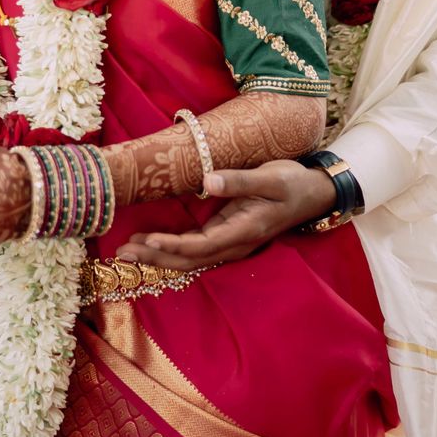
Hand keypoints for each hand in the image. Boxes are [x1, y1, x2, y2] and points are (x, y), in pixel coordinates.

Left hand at [114, 159, 335, 270]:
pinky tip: (153, 244)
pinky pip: (196, 248)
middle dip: (156, 257)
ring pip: (191, 258)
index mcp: (245, 231)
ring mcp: (232, 242)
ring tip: (128, 250)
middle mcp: (236, 243)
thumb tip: (207, 180)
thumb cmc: (292, 182)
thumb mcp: (270, 176)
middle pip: (190, 259)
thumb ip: (239, 181)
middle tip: (123, 252)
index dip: (173, 246)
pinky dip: (173, 249)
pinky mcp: (228, 235)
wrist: (314, 192)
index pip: (202, 245)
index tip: (148, 240)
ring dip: (160, 256)